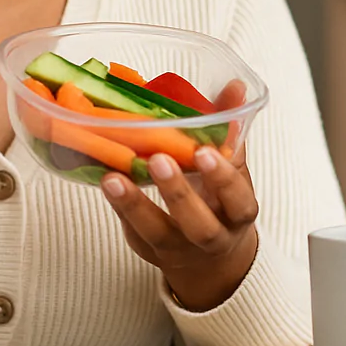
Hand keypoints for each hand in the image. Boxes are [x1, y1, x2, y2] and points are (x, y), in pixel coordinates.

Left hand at [101, 147, 260, 311]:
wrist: (208, 255)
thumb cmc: (219, 200)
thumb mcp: (230, 170)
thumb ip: (229, 132)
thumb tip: (234, 90)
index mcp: (238, 214)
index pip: (238, 200)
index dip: (222, 178)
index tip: (202, 152)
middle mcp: (213, 239)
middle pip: (200, 227)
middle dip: (178, 194)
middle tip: (157, 160)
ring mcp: (180, 249)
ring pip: (159, 234)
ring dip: (134, 205)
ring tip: (113, 178)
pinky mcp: (150, 251)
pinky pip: (134, 235)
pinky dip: (119, 209)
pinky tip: (107, 185)